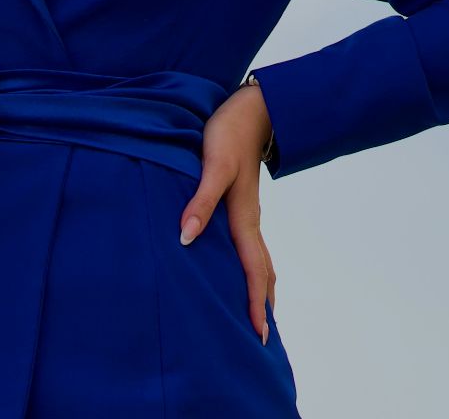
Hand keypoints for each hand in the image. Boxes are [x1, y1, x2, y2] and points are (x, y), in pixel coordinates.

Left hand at [179, 80, 276, 344]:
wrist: (251, 110)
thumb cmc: (228, 135)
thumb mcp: (212, 166)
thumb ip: (199, 201)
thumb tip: (186, 238)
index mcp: (244, 219)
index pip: (254, 271)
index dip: (255, 304)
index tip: (258, 335)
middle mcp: (250, 222)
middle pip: (262, 272)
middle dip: (262, 305)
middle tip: (261, 339)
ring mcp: (248, 214)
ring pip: (259, 260)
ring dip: (260, 288)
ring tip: (259, 313)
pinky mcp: (241, 205)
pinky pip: (251, 247)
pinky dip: (253, 267)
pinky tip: (241, 270)